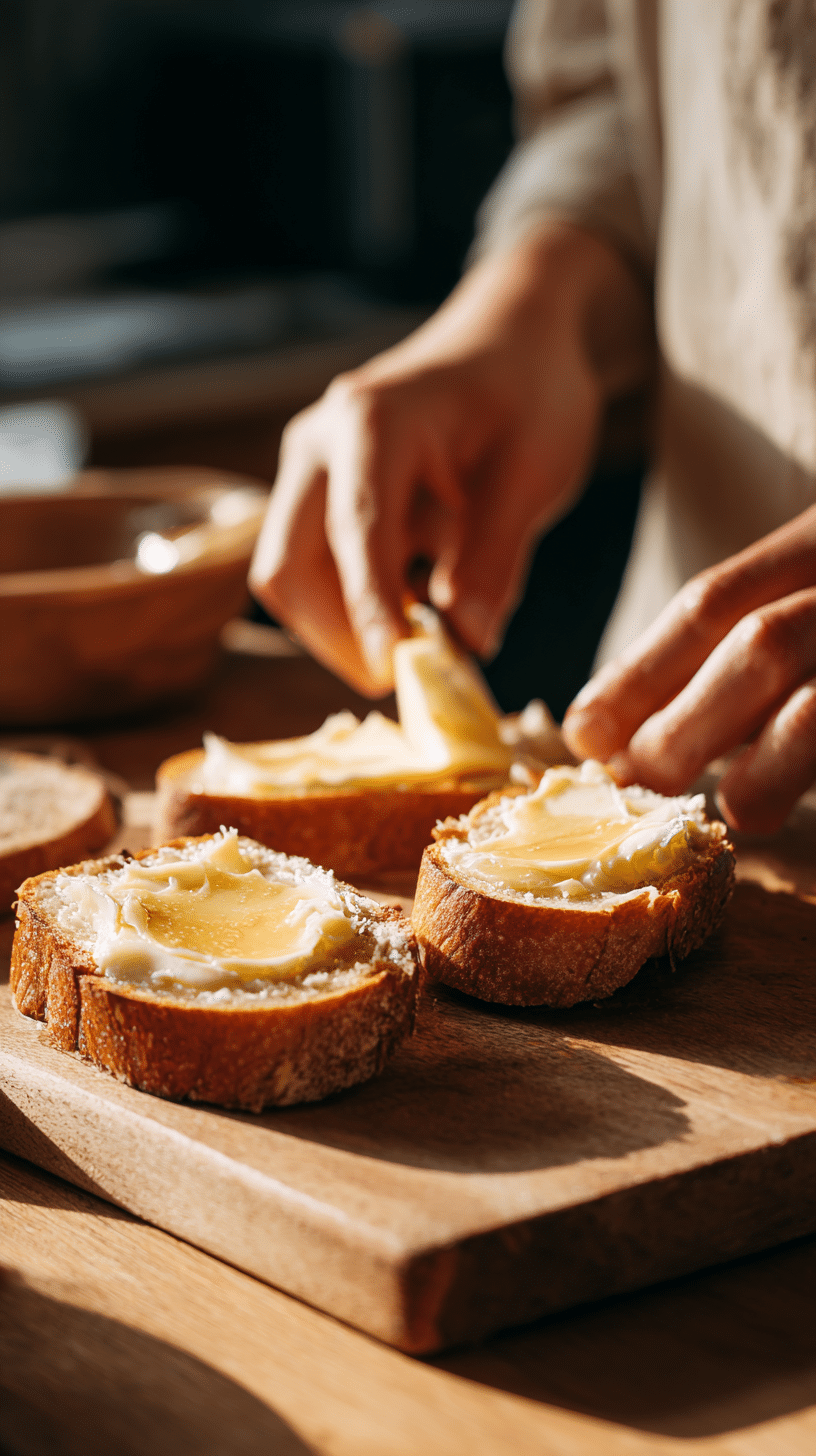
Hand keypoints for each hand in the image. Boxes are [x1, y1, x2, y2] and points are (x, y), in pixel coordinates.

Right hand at [249, 221, 650, 695]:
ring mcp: (312, 468)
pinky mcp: (321, 493)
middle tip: (410, 680)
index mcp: (371, 421)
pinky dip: (354, 606)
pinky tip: (414, 614)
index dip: (371, 613)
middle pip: (288, 568)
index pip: (355, 534)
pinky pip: (314, 568)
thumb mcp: (533, 472)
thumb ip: (494, 557)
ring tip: (423, 645)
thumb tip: (465, 644)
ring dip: (344, 628)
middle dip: (339, 637)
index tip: (400, 675)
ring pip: (291, 577)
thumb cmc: (530, 389)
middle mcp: (319, 443)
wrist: (514, 337)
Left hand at [562, 505, 815, 832]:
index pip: (713, 602)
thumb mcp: (806, 597)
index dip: (638, 672)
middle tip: (638, 781)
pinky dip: (809, 779)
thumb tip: (629, 731)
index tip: (584, 731)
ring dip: (763, 774)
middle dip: (683, 725)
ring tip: (737, 810)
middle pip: (760, 646)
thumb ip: (745, 646)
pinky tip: (778, 804)